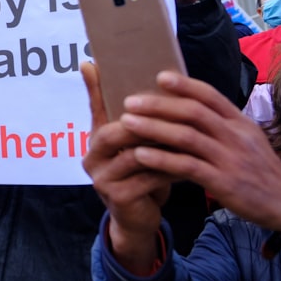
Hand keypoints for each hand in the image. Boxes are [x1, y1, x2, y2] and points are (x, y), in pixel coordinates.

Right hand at [81, 62, 170, 275]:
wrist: (139, 216)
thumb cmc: (138, 170)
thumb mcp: (127, 140)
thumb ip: (117, 109)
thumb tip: (91, 64)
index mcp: (94, 140)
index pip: (98, 108)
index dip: (100, 88)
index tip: (102, 65)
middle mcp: (91, 158)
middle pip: (117, 131)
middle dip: (148, 120)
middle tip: (176, 107)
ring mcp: (102, 179)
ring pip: (136, 154)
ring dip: (164, 144)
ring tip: (189, 134)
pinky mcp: (119, 198)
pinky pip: (149, 177)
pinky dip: (171, 167)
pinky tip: (190, 161)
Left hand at [120, 70, 280, 244]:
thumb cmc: (259, 169)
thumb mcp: (246, 138)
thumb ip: (221, 123)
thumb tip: (187, 104)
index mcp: (240, 122)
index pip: (210, 95)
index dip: (184, 84)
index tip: (159, 75)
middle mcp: (235, 136)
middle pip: (193, 112)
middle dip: (158, 104)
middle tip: (129, 100)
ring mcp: (230, 159)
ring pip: (187, 137)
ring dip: (153, 127)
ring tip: (126, 122)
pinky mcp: (224, 182)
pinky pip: (188, 166)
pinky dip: (162, 159)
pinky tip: (140, 154)